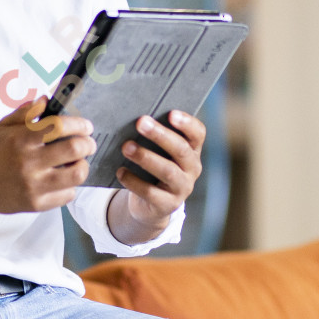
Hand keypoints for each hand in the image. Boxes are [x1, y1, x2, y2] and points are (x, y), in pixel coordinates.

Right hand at [0, 98, 94, 214]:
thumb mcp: (2, 127)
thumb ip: (25, 113)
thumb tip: (46, 100)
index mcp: (21, 140)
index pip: (59, 126)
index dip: (79, 124)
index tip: (86, 126)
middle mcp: (29, 163)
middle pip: (74, 149)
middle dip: (88, 143)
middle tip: (88, 143)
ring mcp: (34, 186)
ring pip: (77, 174)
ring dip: (82, 165)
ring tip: (76, 162)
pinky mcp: (36, 204)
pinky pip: (68, 195)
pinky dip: (70, 186)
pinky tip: (62, 179)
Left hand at [111, 110, 203, 237]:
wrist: (150, 204)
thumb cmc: (152, 167)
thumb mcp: (158, 152)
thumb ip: (153, 137)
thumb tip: (135, 118)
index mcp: (192, 150)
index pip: (198, 134)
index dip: (187, 123)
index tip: (171, 113)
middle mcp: (192, 168)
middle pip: (181, 150)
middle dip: (160, 135)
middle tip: (140, 122)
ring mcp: (182, 188)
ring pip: (167, 171)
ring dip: (145, 157)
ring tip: (126, 147)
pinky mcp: (167, 205)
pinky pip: (151, 192)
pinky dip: (134, 181)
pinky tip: (120, 171)